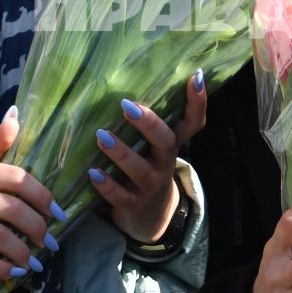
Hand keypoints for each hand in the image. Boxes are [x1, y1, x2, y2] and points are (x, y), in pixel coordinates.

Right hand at [0, 108, 60, 282]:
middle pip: (10, 208)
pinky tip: (14, 272)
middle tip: (49, 242)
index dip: (42, 196)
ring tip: (34, 261)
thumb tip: (14, 114)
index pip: (15, 178)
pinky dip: (0, 268)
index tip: (58, 213)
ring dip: (21, 251)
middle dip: (36, 227)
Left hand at [88, 69, 209, 242]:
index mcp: (172, 143)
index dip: (198, 101)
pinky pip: (120, 196)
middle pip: (165, 141)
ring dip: (121, 152)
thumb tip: (131, 76)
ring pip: (140, 169)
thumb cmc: (147, 166)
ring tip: (101, 136)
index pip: (193, 122)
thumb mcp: (155, 145)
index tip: (196, 77)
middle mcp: (165, 162)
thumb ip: (149, 120)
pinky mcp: (133, 204)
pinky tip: (93, 172)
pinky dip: (107, 185)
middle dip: (148, 124)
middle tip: (127, 106)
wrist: (150, 216)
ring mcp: (150, 185)